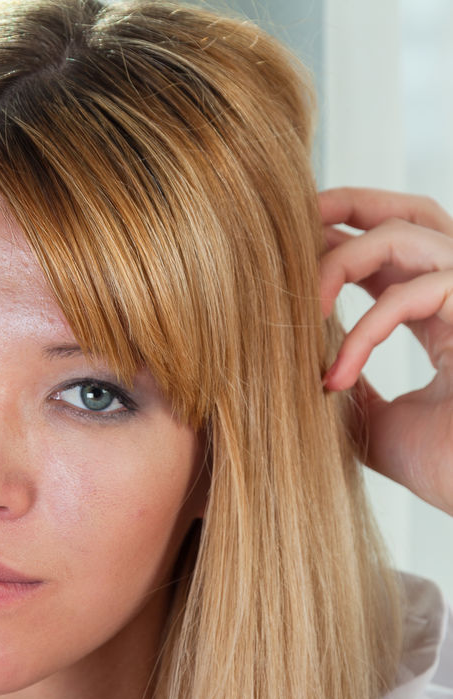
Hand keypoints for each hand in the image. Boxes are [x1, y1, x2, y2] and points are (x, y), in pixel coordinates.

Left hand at [319, 187, 452, 515]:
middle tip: (291, 221)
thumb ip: (348, 383)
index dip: (340, 240)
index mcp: (445, 312)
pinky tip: (337, 377)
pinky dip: (364, 331)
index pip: (393, 250)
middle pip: (410, 212)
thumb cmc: (445, 468)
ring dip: (341, 264)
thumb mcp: (376, 420)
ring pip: (405, 233)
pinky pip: (412, 293)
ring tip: (304, 313)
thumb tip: (302, 364)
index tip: (286, 256)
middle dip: (347, 205)